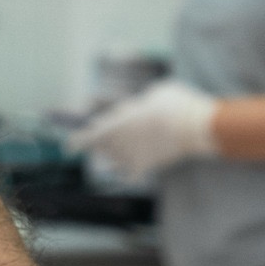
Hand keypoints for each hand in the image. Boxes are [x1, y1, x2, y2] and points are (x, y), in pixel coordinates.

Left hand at [67, 80, 220, 183]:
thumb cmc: (176, 104)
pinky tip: (128, 169)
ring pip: (112, 159)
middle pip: (101, 146)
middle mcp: (122, 140)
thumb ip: (140, 103)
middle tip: (97, 139)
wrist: (195, 126)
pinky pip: (129, 173)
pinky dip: (127, 171)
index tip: (69, 146)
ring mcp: (134, 155)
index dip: (78, 141)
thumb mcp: (155, 92)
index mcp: (120, 120)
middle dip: (98, 142)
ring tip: (117, 148)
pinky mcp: (148, 166)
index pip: (91, 134)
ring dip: (112, 153)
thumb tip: (140, 108)